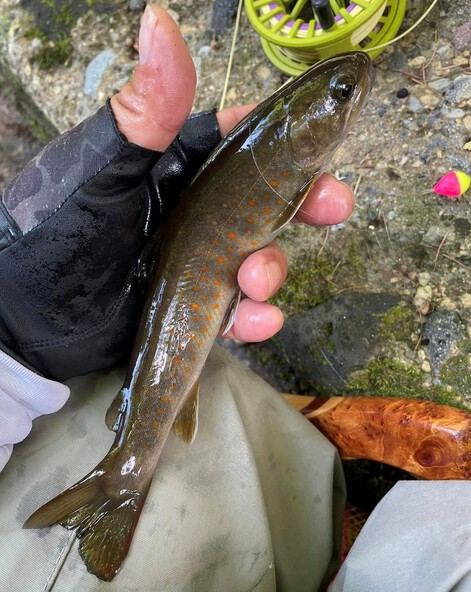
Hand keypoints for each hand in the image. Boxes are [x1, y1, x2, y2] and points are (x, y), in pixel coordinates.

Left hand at [0, 7, 352, 381]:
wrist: (26, 323)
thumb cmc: (54, 233)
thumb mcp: (101, 169)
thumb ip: (142, 111)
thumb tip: (160, 19)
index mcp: (171, 167)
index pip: (235, 142)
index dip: (278, 140)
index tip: (315, 142)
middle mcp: (191, 211)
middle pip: (263, 201)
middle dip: (302, 204)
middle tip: (334, 207)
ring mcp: (196, 261)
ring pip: (258, 258)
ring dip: (272, 270)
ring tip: (256, 281)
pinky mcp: (194, 306)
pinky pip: (238, 310)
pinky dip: (254, 317)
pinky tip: (255, 319)